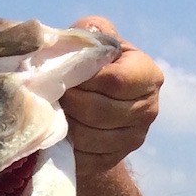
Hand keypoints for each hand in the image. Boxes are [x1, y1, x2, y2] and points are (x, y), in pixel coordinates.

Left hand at [61, 17, 161, 168]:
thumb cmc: (91, 69)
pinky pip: (80, 157)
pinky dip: (61, 145)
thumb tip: (83, 34)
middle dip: (66, 102)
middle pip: (96, 110)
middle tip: (46, 95)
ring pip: (86, 136)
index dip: (81, 79)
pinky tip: (54, 132)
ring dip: (61, 124)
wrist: (91, 110)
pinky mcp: (111, 160)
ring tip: (49, 111)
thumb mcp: (95, 44)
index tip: (60, 75)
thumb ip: (92, 34)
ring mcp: (132, 139)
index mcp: (148, 76)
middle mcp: (148, 109)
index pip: (113, 80)